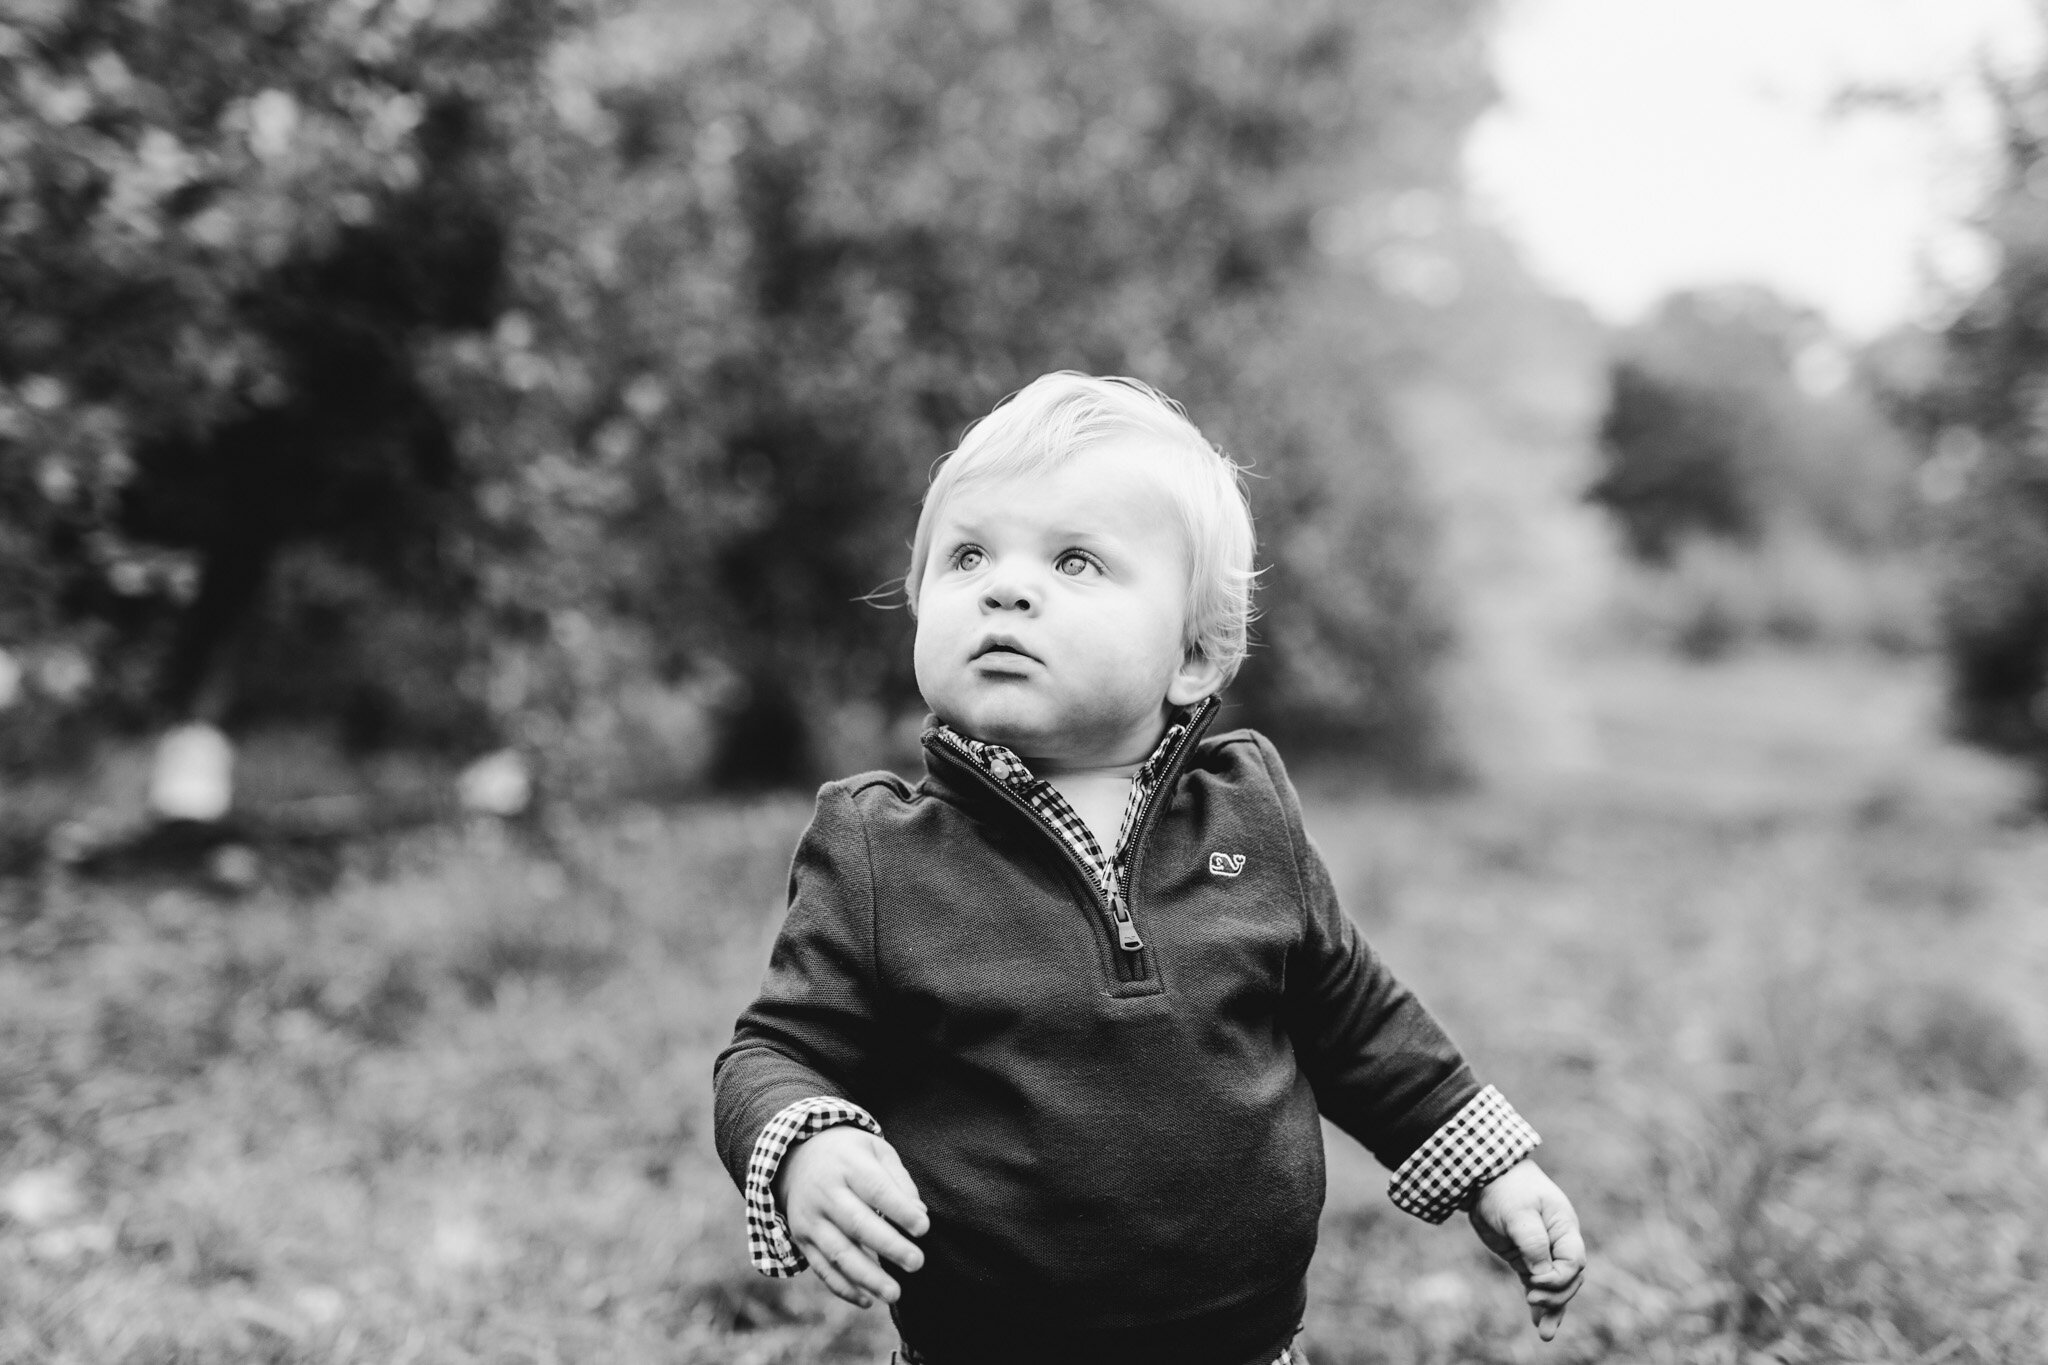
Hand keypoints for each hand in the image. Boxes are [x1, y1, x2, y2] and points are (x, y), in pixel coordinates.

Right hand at [775, 1125, 928, 1307]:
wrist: (796, 1157)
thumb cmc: (849, 1155)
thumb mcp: (875, 1150)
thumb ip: (899, 1180)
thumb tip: (919, 1214)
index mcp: (847, 1164)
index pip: (876, 1188)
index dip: (899, 1209)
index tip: (923, 1228)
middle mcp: (824, 1192)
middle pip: (856, 1223)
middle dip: (888, 1246)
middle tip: (917, 1263)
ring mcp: (810, 1218)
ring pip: (838, 1252)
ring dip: (867, 1277)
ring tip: (895, 1294)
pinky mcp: (802, 1240)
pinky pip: (822, 1268)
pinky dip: (843, 1288)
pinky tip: (867, 1300)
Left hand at [1467, 1158, 1584, 1339]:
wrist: (1485, 1176)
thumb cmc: (1506, 1189)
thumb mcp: (1519, 1214)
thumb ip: (1534, 1244)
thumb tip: (1542, 1275)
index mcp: (1564, 1227)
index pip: (1574, 1262)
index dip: (1558, 1277)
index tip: (1534, 1280)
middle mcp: (1559, 1241)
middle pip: (1569, 1278)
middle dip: (1555, 1295)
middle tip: (1533, 1300)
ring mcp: (1543, 1251)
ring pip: (1555, 1286)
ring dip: (1552, 1308)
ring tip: (1545, 1334)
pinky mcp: (1526, 1258)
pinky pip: (1538, 1284)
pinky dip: (1540, 1303)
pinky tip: (1540, 1326)